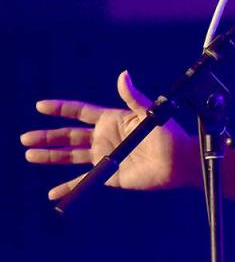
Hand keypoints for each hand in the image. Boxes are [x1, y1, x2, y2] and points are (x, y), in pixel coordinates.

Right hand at [21, 71, 197, 199]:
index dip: (61, 109)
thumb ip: (132, 96)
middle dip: (47, 136)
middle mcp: (105, 137)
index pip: (80, 112)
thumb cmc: (167, 135)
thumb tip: (123, 74)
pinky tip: (53, 193)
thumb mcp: (148, 113)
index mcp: (112, 120)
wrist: (178, 162)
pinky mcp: (108, 175)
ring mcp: (105, 156)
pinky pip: (84, 181)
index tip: (40, 106)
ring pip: (70, 156)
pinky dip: (68, 187)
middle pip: (69, 135)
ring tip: (29, 154)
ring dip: (50, 156)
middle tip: (24, 138)